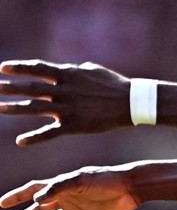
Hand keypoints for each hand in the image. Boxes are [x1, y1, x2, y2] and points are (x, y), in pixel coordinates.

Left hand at [0, 60, 131, 145]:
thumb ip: (73, 70)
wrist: (130, 102)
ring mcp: (68, 108)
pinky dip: (35, 137)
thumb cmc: (113, 84)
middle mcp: (65, 91)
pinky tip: (20, 141)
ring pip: (36, 108)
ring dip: (16, 108)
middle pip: (32, 88)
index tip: (3, 68)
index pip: (39, 69)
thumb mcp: (92, 70)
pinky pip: (50, 133)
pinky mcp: (74, 125)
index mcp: (70, 74)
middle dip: (11, 87)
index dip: (20, 68)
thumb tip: (60, 70)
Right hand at [0, 167, 140, 209]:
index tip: (2, 203)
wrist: (131, 188)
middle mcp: (68, 197)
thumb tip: (36, 199)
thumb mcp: (81, 180)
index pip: (36, 190)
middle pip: (41, 208)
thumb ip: (59, 187)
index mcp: (64, 185)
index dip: (19, 196)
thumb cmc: (106, 180)